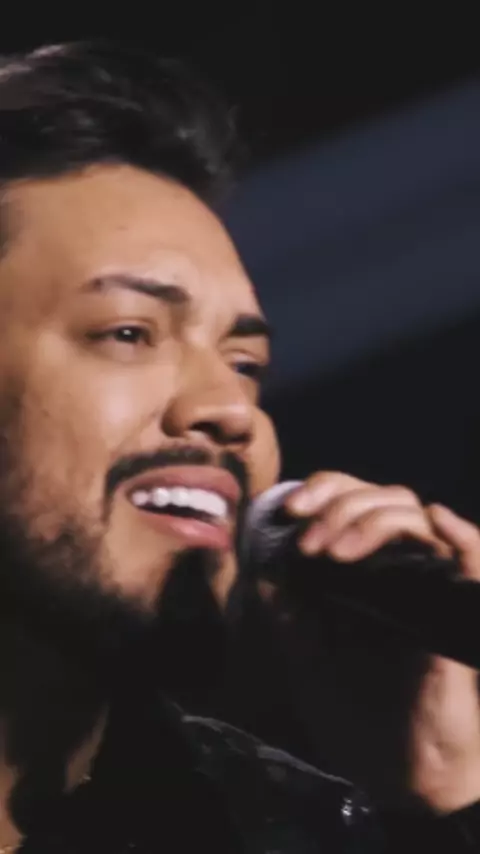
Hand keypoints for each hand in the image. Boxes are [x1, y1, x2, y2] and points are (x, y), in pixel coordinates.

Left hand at [284, 473, 479, 812]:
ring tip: (335, 550)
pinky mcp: (454, 615)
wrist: (401, 775)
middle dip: (341, 504)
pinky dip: (462, 537)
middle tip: (309, 543)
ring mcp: (429, 588)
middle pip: (383, 499)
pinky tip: (437, 520)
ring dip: (372, 519)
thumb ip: (290, 618)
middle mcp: (398, 570)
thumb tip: (264, 572)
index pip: (352, 504)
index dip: (324, 492)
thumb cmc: (359, 716)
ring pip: (414, 518)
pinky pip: (471, 562)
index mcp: (364, 573)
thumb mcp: (308, 662)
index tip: (289, 510)